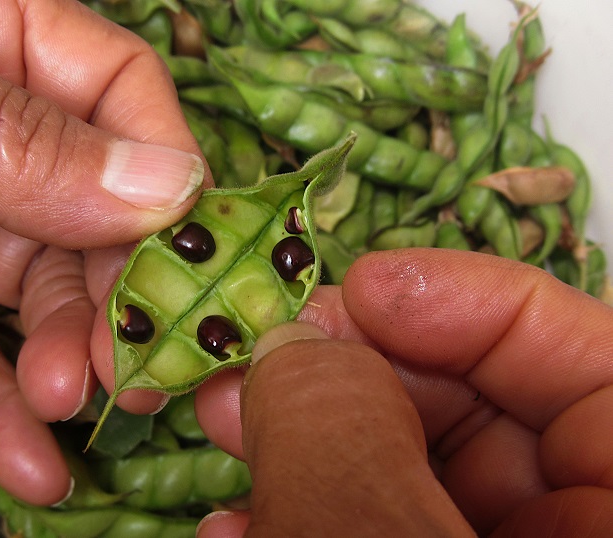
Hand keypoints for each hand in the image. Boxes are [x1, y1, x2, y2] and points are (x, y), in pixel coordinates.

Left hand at [0, 0, 206, 504]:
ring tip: (70, 412)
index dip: (163, 169)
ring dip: (60, 356)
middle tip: (121, 370)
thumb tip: (161, 188)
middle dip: (112, 290)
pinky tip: (29, 464)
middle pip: (89, 208)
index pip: (115, 91)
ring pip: (28, 288)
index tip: (180, 257)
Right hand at [195, 248, 612, 535]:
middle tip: (265, 352)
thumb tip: (293, 346)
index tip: (361, 288)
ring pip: (415, 472)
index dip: (472, 299)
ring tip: (228, 417)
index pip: (589, 358)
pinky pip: (383, 530)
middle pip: (486, 410)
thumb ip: (343, 430)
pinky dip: (310, 512)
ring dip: (310, 440)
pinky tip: (242, 518)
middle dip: (357, 372)